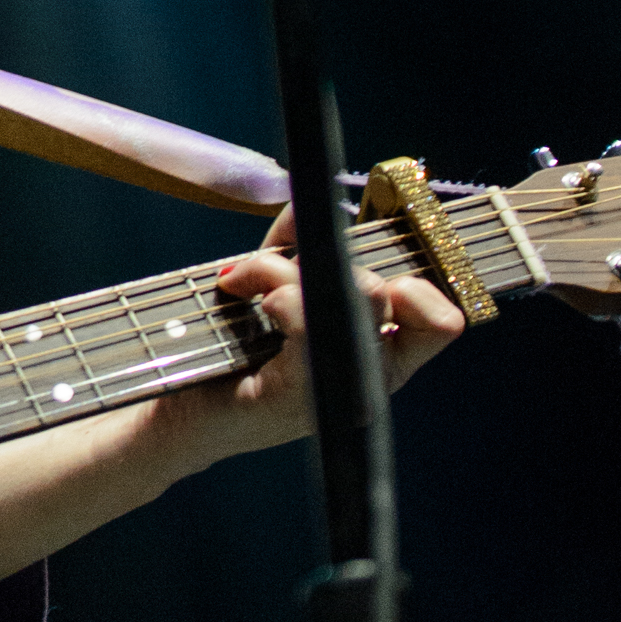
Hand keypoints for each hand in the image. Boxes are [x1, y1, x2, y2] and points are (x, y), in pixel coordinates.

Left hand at [0, 207, 464, 584]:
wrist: (174, 415)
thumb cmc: (224, 357)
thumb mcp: (270, 292)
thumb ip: (295, 252)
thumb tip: (307, 206)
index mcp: (382, 356)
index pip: (446, 315)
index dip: (426, 272)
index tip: (371, 240)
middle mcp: (373, 380)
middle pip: (398, 291)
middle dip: (333, 257)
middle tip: (274, 272)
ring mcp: (343, 393)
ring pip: (357, 296)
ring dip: (287, 272)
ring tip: (244, 282)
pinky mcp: (302, 396)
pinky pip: (306, 316)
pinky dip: (268, 290)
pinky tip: (238, 296)